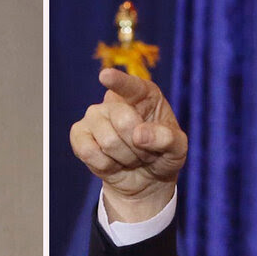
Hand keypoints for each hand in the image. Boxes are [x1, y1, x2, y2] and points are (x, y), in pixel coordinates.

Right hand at [70, 67, 188, 221]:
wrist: (145, 179)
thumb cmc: (163, 156)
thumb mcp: (178, 149)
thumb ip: (167, 139)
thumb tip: (139, 135)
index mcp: (143, 94)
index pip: (131, 86)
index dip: (118, 81)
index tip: (105, 76)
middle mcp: (114, 100)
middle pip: (123, 121)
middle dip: (138, 147)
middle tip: (145, 152)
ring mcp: (94, 116)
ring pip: (108, 141)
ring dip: (125, 159)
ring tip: (131, 158)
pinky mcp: (79, 135)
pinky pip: (89, 152)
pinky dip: (106, 166)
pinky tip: (113, 163)